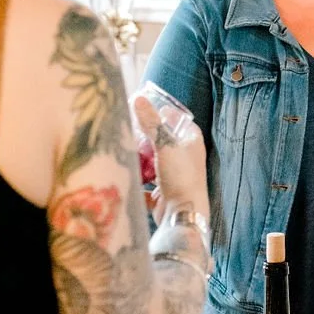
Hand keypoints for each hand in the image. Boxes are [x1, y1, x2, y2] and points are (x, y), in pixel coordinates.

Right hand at [133, 95, 208, 218]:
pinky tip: (123, 174)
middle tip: (126, 129)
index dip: (163, 114)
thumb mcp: (165, 145)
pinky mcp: (162, 193)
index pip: (178, 120)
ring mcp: (173, 176)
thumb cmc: (181, 176)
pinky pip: (145, 183)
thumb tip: (137, 98)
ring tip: (121, 149)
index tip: (144, 109)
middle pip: (162, 141)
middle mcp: (185, 157)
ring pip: (152, 162)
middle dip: (144, 137)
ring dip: (138, 158)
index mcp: (192, 142)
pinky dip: (135, 180)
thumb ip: (151, 123)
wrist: (182, 215)